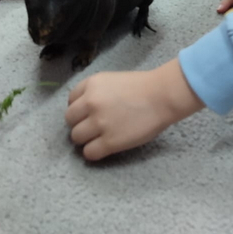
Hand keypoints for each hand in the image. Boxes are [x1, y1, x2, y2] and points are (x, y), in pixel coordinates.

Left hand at [65, 58, 203, 160]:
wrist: (162, 96)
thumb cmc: (142, 86)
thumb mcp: (112, 80)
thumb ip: (95, 92)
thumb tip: (84, 110)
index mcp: (91, 84)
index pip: (71, 101)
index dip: (80, 109)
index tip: (89, 113)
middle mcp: (90, 102)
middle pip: (70, 120)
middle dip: (80, 123)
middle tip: (95, 126)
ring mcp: (98, 123)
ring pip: (76, 137)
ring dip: (86, 139)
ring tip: (100, 137)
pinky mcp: (109, 142)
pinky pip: (89, 153)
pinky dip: (94, 152)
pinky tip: (105, 147)